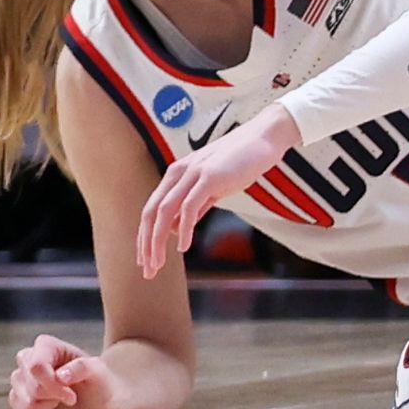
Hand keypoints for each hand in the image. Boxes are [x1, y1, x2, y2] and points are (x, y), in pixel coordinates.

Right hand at [8, 334, 117, 408]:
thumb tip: (59, 376)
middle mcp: (28, 359)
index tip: (71, 396)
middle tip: (71, 398)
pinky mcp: (18, 399)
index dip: (51, 385)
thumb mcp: (98, 371)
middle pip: (30, 386)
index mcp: (46, 345)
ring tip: (61, 402)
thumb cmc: (99, 383)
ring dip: (47, 408)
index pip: (36, 366)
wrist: (98, 404)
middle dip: (52, 398)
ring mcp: (21, 380)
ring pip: (24, 402)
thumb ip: (81, 368)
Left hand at [134, 105, 297, 278]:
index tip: (145, 259)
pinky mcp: (209, 176)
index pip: (151, 209)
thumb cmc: (240, 162)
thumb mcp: (212, 186)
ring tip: (159, 264)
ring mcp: (193, 173)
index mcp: (176, 174)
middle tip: (147, 270)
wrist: (263, 139)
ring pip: (165, 211)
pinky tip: (183, 246)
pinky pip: (189, 207)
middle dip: (146, 244)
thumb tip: (176, 229)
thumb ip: (195, 206)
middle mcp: (179, 172)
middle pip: (151, 212)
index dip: (145, 236)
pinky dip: (183, 229)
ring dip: (158, 241)